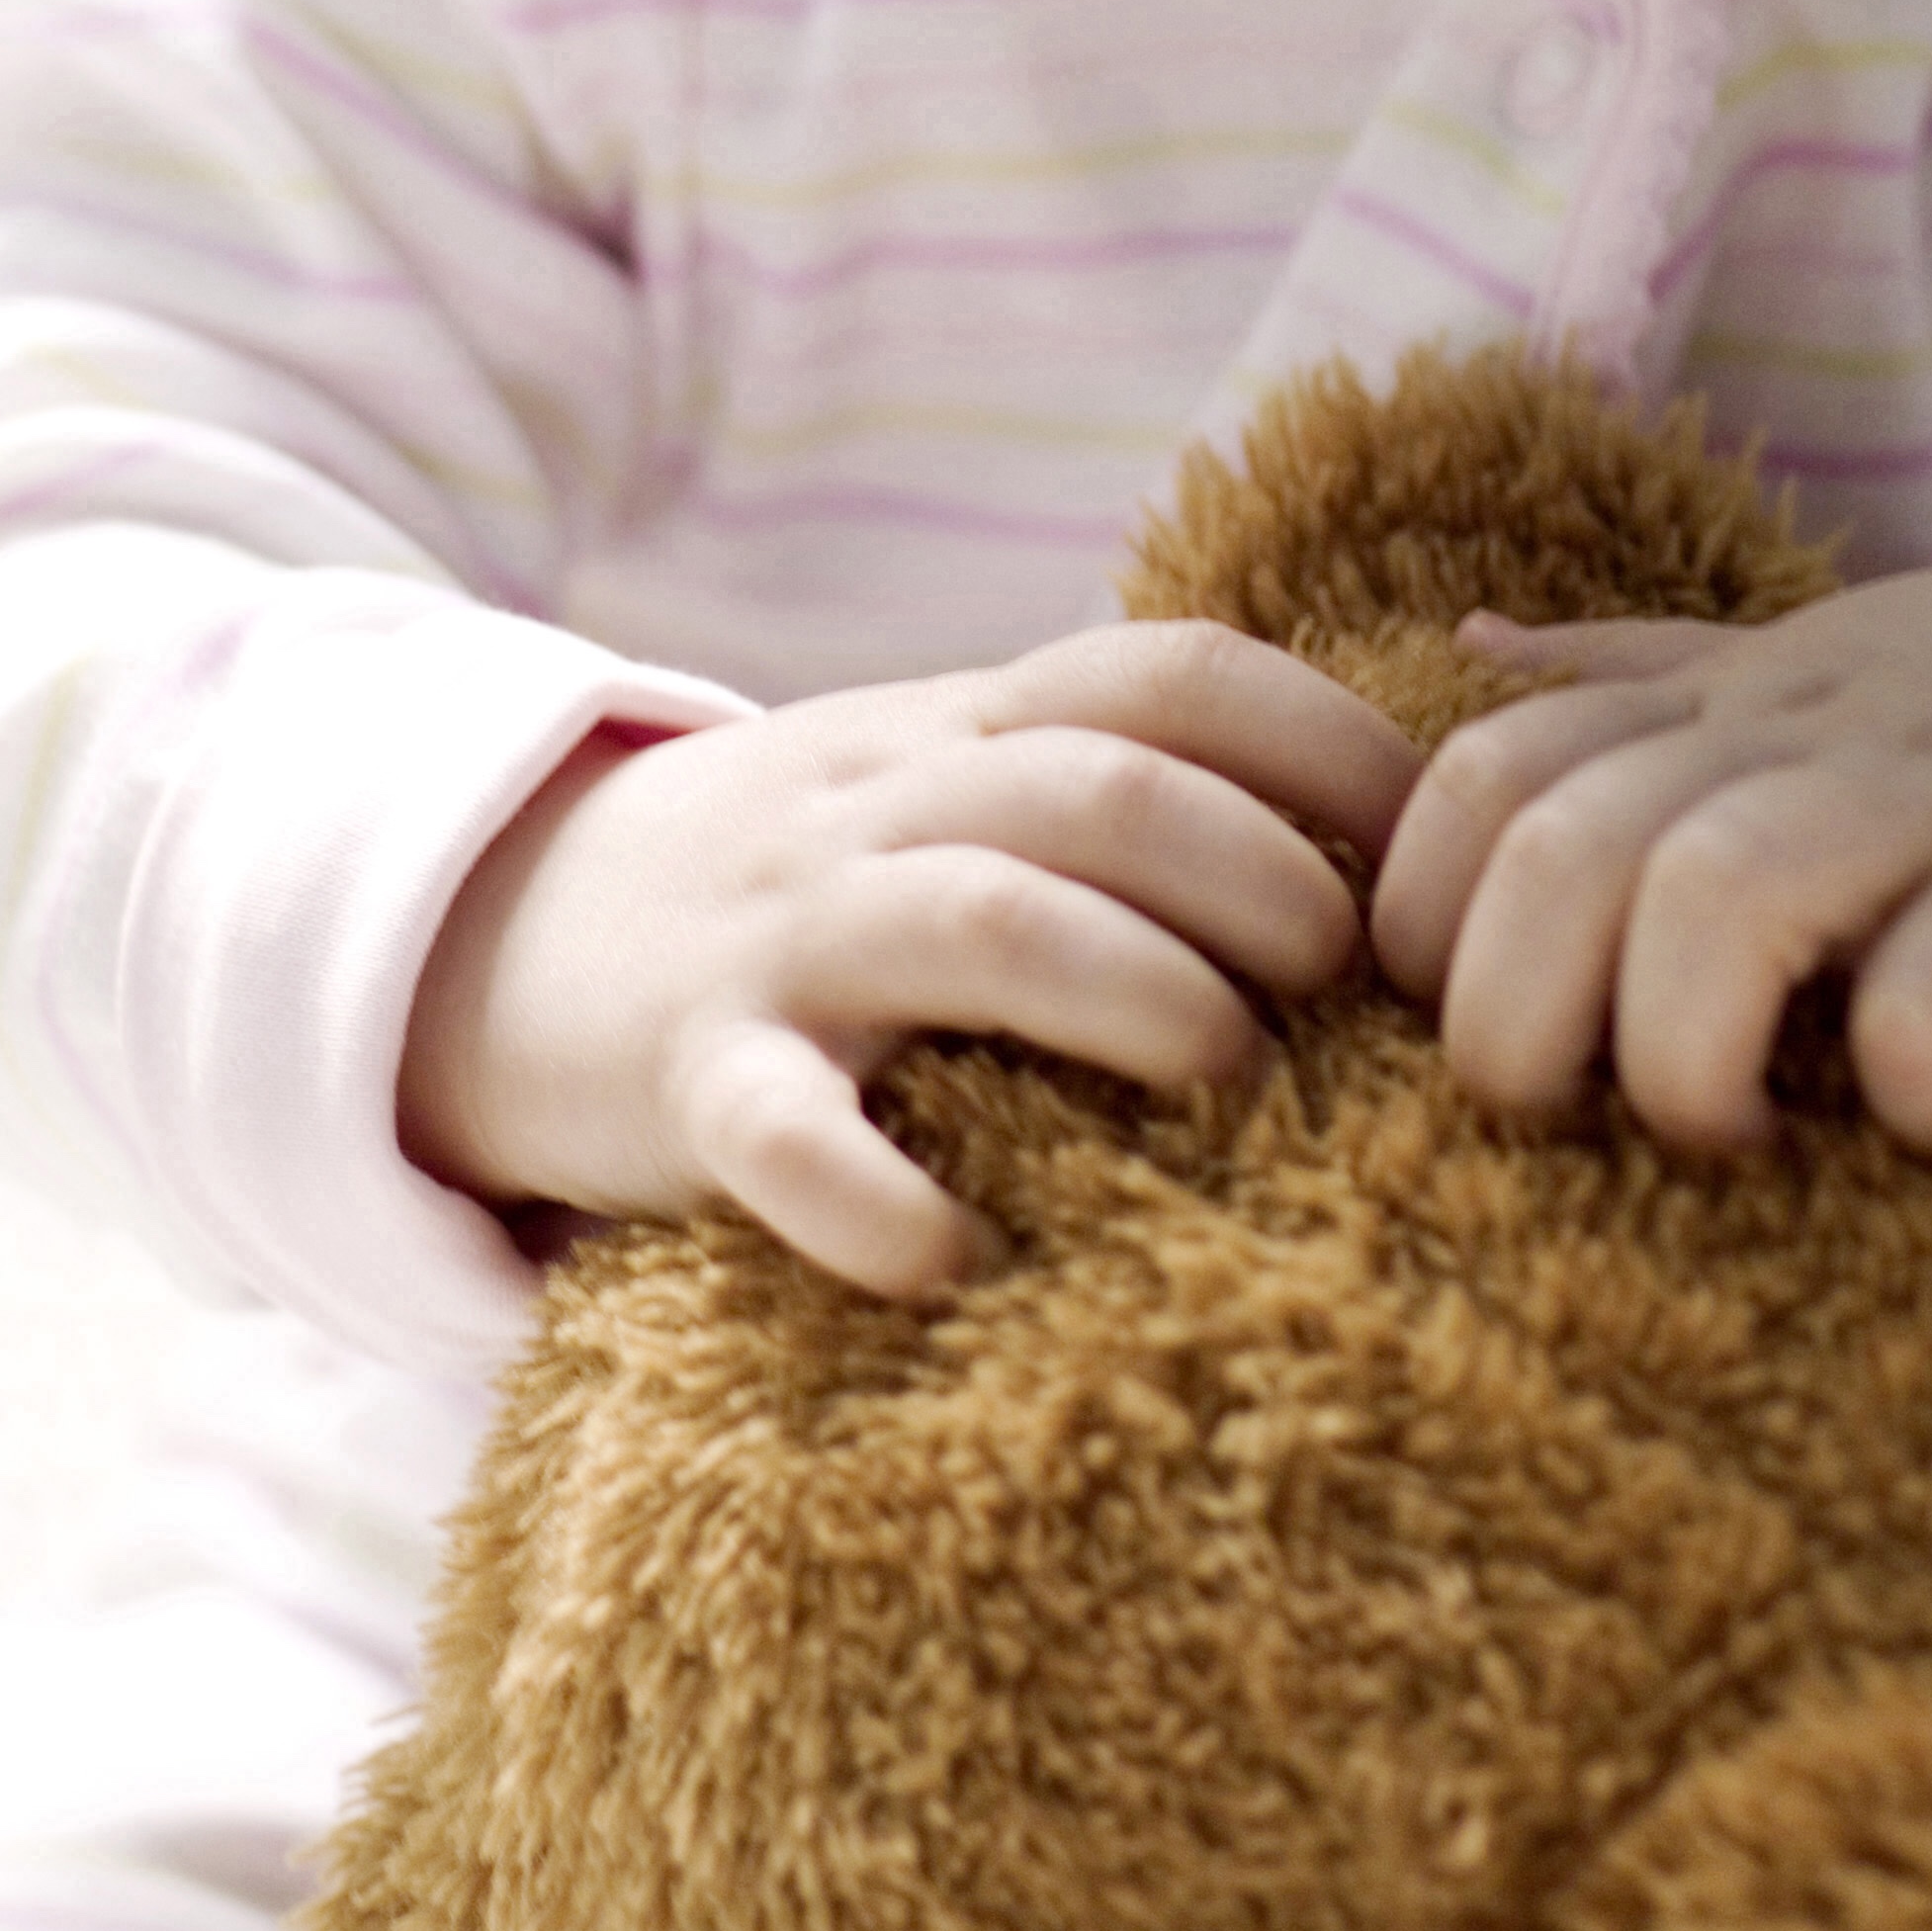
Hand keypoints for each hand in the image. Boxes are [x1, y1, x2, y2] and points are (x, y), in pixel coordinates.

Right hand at [399, 625, 1412, 1296]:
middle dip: (1259, 874)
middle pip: (1102, 787)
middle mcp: (886, 806)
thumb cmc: (805, 882)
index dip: (1329, 741)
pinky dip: (866, 1196)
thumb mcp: (947, 787)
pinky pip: (777, 1132)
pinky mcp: (685, 1081)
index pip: (1171, 672)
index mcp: (967, 729)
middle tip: (1342, 987)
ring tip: (1224, 1076)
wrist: (491, 928)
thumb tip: (1390, 843)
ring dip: (1133, 986)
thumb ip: (1118, 784)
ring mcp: (784, 936)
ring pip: (977, 917)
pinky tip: (947, 1258)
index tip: (1440, 845)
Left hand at [1367, 432, 1931, 1158]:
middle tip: (1605, 1112)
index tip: (1502, 1026)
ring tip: (1756, 1129)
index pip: (1476, 773)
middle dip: (1518, 1026)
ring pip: (1710, 905)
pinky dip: (1930, 1093)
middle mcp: (1807, 727)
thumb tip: (1470, 643)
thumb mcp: (1822, 655)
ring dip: (1691, 1063)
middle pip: (1554, 853)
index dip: (1428, 919)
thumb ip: (1648, 670)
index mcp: (1729, 697)